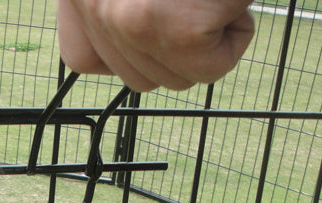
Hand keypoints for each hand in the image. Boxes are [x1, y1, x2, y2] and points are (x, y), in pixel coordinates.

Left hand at [57, 0, 255, 90]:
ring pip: (176, 76)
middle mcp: (90, 4)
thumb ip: (122, 6)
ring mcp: (129, 22)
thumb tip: (142, 47)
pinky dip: (236, 34)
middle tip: (199, 0)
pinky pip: (212, 68)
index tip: (149, 29)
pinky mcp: (176, 32)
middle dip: (177, 45)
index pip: (85, 58)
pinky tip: (231, 0)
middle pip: (137, 75)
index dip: (121, 54)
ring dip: (209, 38)